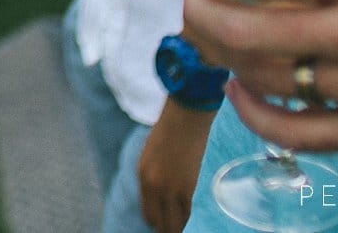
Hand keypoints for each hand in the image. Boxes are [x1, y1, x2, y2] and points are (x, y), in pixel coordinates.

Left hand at [136, 98, 214, 230]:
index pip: (148, 214)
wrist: (186, 116)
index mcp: (144, 176)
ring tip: (183, 229)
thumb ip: (154, 177)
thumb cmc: (171, 130)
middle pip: (161, 223)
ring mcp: (172, 189)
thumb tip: (161, 199)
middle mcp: (155, 186)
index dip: (156, 223)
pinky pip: (189, 214)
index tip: (163, 225)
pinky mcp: (190, 187)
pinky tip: (194, 223)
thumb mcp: (152, 155)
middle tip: (173, 230)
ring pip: (176, 224)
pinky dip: (190, 220)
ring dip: (179, 228)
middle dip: (167, 230)